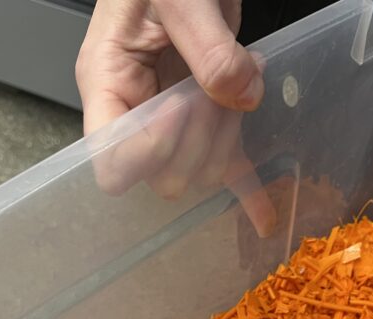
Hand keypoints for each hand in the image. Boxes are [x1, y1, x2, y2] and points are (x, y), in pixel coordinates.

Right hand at [75, 0, 273, 233]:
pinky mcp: (207, 120)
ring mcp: (170, 122)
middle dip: (199, 139)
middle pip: (162, 174)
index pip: (111, 160)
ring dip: (227, 138)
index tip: (180, 105)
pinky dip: (248, 191)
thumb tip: (241, 97)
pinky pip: (226, 168)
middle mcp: (134, 110)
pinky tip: (265, 217)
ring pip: (198, 172)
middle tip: (219, 86)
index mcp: (106, 82)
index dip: (150, 148)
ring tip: (241, 79)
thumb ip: (209, 47)